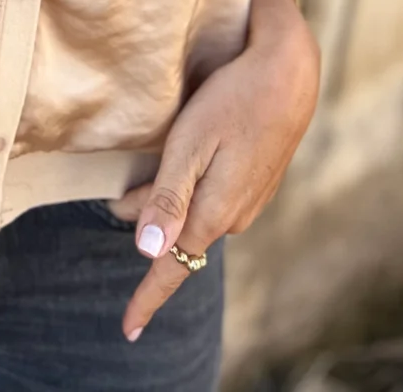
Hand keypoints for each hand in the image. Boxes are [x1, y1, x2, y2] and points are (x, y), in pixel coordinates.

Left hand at [112, 0, 319, 342]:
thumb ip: (168, 198)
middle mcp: (234, 216)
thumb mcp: (190, 144)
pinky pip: (212, 200)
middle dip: (147, 227)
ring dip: (167, 206)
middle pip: (178, 236)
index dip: (148, 298)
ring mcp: (249, 201)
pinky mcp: (255, 183)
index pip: (174, 267)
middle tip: (112, 198)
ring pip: (195, 215)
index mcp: (215, 212)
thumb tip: (148, 252)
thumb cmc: (233, 100)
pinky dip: (190, 192)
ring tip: (136, 181)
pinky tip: (181, 166)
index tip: (128, 329)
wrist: (290, 73)